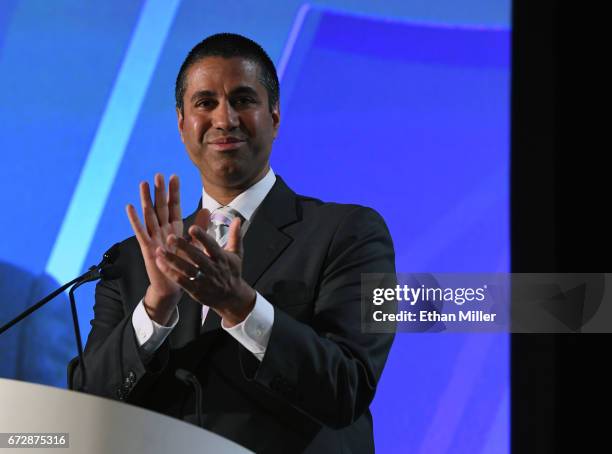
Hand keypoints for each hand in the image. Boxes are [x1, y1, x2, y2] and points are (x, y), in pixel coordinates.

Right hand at [126, 173, 190, 324]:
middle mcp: (162, 230)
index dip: (174, 192)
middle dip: (159, 191)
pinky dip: (135, 219)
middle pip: (160, 207)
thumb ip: (199, 227)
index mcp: (174, 229)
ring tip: (143, 183)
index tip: (174, 176)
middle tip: (158, 174)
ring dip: (146, 199)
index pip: (174, 206)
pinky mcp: (147, 247)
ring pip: (149, 215)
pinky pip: (140, 231)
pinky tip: (130, 207)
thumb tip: (207, 210)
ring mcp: (153, 238)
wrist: (173, 285)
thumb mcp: (193, 243)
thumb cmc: (182, 264)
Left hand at [154, 214, 255, 326]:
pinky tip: (160, 263)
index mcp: (222, 258)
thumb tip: (237, 219)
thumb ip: (235, 236)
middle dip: (183, 247)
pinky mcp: (195, 290)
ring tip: (159, 250)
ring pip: (186, 269)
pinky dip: (170, 272)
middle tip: (170, 237)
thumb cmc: (232, 273)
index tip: (192, 228)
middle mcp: (212, 269)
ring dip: (172, 260)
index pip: (211, 246)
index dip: (202, 237)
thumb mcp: (236, 254)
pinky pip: (181, 281)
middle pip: (196, 257)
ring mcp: (203, 281)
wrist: (232, 298)